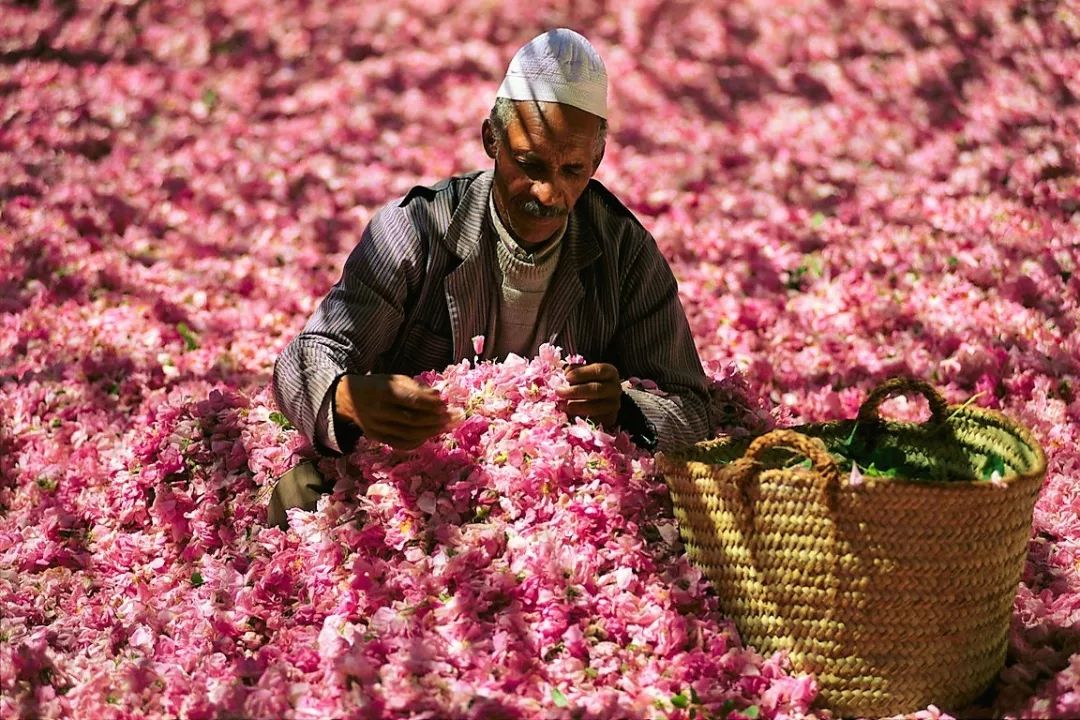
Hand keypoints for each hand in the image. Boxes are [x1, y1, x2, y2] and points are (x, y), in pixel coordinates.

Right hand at [335, 374, 457, 449]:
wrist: (349, 399)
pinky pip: (402, 443)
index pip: (411, 400)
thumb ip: (417, 388)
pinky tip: (431, 434)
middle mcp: (378, 411)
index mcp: (382, 391)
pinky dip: (419, 440)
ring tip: (447, 426)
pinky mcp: (377, 438)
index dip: (430, 404)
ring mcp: (377, 427)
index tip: (445, 405)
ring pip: (409, 434)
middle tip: (455, 417)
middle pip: (412, 420)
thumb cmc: (379, 386)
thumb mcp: (395, 379)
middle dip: (437, 420)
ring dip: (432, 431)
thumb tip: (439, 396)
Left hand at [557, 362, 621, 428]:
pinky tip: (569, 416)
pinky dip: (581, 418)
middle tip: (559, 392)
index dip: (582, 373)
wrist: (601, 401)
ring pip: (596, 407)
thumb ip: (574, 371)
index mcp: (610, 373)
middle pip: (597, 389)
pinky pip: (596, 420)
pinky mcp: (610, 419)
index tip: (566, 377)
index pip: (599, 370)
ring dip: (576, 407)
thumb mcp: (583, 373)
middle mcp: (615, 388)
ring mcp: (614, 405)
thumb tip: (565, 374)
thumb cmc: (589, 382)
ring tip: (561, 406)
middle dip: (575, 391)